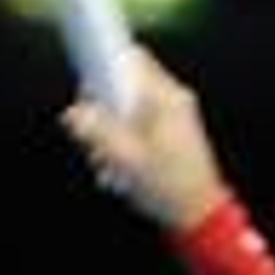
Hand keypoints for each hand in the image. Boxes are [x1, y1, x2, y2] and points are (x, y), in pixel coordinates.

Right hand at [62, 47, 229, 231]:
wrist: (200, 216)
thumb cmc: (171, 187)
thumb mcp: (127, 159)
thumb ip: (97, 131)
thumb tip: (74, 113)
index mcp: (167, 98)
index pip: (132, 59)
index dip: (103, 63)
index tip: (84, 79)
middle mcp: (172, 102)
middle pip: (123, 88)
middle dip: (101, 112)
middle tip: (95, 141)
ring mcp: (173, 119)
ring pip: (126, 111)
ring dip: (109, 134)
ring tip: (110, 165)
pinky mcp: (169, 136)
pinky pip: (136, 128)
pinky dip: (123, 144)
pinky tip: (119, 171)